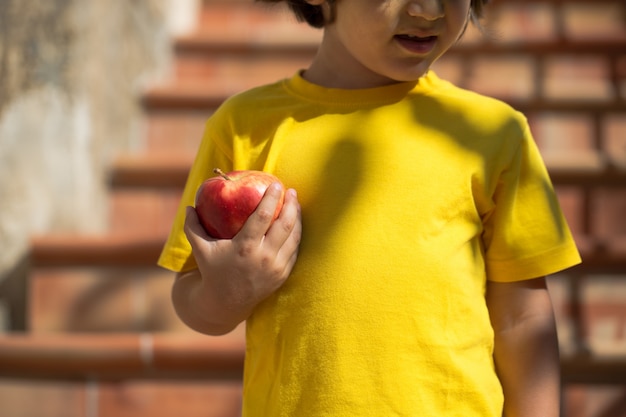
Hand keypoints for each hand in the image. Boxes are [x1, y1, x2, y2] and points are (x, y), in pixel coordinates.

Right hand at [179, 182, 301, 332]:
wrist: (226, 304)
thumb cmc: (213, 271)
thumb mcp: (200, 250)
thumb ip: (193, 227)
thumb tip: (189, 206)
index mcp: (244, 248)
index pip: (263, 217)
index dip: (271, 198)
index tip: (275, 184)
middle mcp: (263, 257)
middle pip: (284, 225)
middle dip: (291, 204)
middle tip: (291, 191)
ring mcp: (276, 267)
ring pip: (294, 236)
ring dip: (297, 217)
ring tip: (295, 203)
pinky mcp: (283, 274)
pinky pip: (294, 250)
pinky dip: (296, 234)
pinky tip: (295, 222)